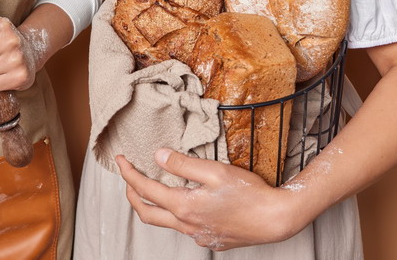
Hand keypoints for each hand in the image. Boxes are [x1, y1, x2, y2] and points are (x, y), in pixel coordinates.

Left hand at [115, 150, 314, 249]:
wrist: (275, 219)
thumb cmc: (249, 193)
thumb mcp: (214, 170)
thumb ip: (183, 163)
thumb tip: (157, 155)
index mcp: (184, 206)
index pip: (145, 190)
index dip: (129, 174)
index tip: (120, 161)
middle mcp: (187, 225)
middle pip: (146, 213)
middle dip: (131, 194)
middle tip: (126, 177)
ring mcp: (198, 236)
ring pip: (164, 222)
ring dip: (152, 205)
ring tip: (150, 188)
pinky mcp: (210, 240)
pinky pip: (183, 228)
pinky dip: (174, 214)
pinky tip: (183, 202)